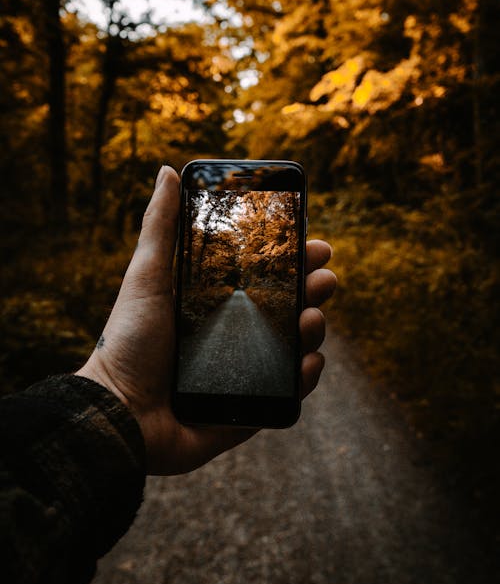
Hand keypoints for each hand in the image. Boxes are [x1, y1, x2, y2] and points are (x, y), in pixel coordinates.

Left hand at [76, 166, 336, 474]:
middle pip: (289, 308)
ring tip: (311, 320)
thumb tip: (167, 171)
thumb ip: (160, 226)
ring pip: (296, 347)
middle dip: (315, 289)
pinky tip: (307, 362)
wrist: (119, 412)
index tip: (314, 243)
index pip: (267, 276)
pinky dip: (305, 378)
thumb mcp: (146, 276)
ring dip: (314, 329)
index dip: (294, 259)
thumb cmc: (128, 342)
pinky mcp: (251, 409)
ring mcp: (246, 372)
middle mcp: (236, 335)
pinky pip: (289, 393)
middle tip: (324, 280)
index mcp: (217, 303)